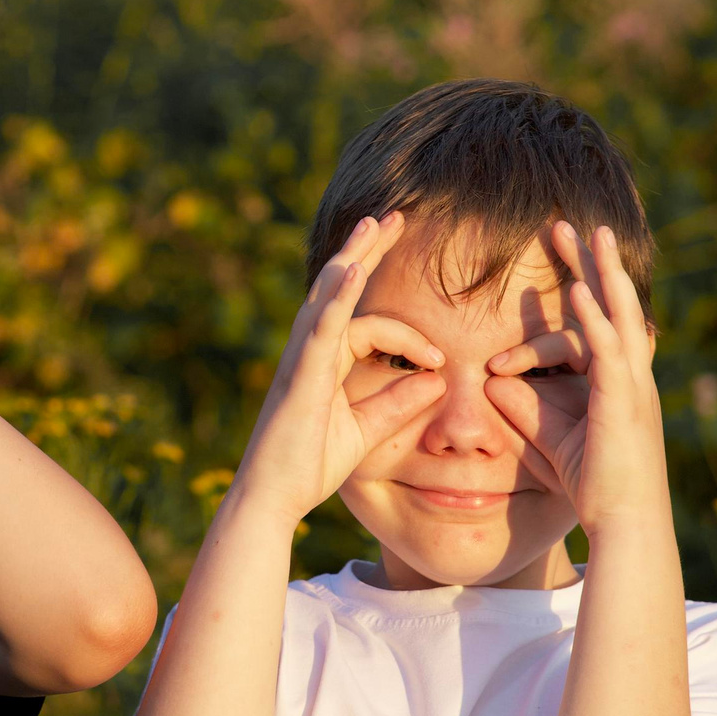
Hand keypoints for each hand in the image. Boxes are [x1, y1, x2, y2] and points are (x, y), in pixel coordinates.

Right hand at [231, 213, 448, 522]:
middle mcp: (310, 350)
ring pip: (329, 295)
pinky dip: (336, 297)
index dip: (411, 337)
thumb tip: (437, 380)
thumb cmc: (309, 466)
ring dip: (352, 256)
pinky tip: (352, 270)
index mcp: (325, 361)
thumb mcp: (365, 431)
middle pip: (340, 287)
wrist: (274, 498)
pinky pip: (321, 327)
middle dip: (367, 251)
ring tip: (373, 224)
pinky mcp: (300, 373)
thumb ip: (398, 402)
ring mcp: (302, 357)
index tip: (442, 360)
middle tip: (392, 217)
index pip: (370, 327)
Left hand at [485, 222, 669, 533]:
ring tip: (586, 232)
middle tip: (573, 223)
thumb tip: (491, 380)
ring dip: (600, 271)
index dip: (577, 290)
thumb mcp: (549, 439)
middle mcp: (631, 374)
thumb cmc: (592, 488)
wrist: (625, 525)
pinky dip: (593, 317)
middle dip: (594, 262)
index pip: (597, 321)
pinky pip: (607, 349)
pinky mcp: (624, 400)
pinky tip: (576, 291)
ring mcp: (633, 384)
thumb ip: (524, 407)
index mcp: (617, 380)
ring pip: (619, 313)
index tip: (558, 262)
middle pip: (613, 304)